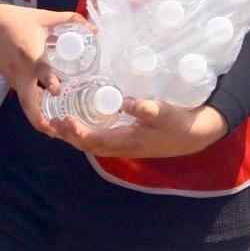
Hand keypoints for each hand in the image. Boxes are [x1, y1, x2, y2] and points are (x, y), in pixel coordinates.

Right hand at [0, 0, 89, 137]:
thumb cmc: (17, 19)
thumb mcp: (44, 16)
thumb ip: (70, 20)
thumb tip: (94, 29)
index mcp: (29, 53)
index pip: (40, 69)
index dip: (49, 80)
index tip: (57, 91)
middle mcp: (20, 70)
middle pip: (27, 101)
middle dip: (39, 119)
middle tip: (56, 131)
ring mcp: (13, 78)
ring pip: (26, 103)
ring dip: (38, 117)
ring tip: (56, 130)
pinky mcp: (10, 80)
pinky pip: (24, 96)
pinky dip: (34, 106)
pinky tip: (48, 114)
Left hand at [51, 98, 230, 159]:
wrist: (198, 135)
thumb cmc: (183, 123)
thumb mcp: (168, 113)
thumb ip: (148, 109)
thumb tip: (126, 102)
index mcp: (131, 142)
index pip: (97, 140)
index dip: (78, 133)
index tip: (65, 120)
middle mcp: (125, 147)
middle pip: (90, 146)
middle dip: (69, 136)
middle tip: (51, 121)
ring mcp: (127, 146)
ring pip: (94, 145)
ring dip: (75, 136)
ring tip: (58, 123)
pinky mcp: (129, 141)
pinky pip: (102, 140)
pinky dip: (87, 134)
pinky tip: (81, 123)